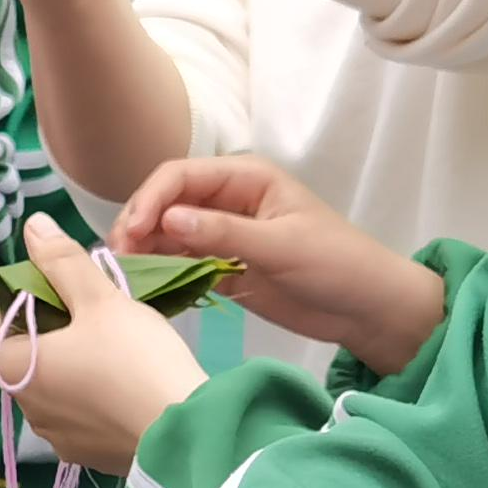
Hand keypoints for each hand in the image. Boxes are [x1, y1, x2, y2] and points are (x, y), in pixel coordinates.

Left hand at [0, 214, 199, 471]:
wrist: (188, 432)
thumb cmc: (135, 360)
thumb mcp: (100, 300)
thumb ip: (63, 262)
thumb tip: (32, 227)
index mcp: (18, 374)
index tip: (30, 290)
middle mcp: (30, 413)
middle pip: (20, 362)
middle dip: (41, 330)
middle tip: (77, 304)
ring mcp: (62, 439)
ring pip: (53, 390)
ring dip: (68, 362)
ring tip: (106, 337)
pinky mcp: (94, 457)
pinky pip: (81, 417)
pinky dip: (91, 393)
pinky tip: (125, 376)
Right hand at [113, 153, 446, 371]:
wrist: (369, 310)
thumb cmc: (337, 264)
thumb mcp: (281, 246)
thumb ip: (224, 233)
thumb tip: (167, 221)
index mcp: (245, 178)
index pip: (180, 177)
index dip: (149, 201)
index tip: (130, 234)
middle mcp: (228, 201)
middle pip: (166, 204)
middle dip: (139, 226)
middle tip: (119, 259)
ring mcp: (224, 235)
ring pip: (168, 236)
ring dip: (145, 252)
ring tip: (125, 276)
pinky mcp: (224, 268)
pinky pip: (182, 264)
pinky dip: (162, 274)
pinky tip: (144, 288)